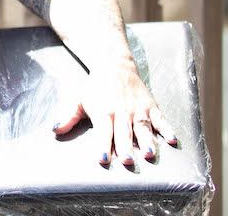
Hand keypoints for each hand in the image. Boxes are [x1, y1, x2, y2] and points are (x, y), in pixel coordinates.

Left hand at [52, 61, 178, 167]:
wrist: (114, 65)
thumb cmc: (95, 87)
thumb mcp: (78, 99)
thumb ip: (68, 116)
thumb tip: (54, 130)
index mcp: (104, 111)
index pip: (103, 131)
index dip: (103, 145)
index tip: (103, 159)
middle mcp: (122, 111)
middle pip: (124, 132)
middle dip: (125, 147)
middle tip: (128, 162)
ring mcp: (138, 109)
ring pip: (143, 127)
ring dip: (147, 140)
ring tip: (150, 154)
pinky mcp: (151, 106)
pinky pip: (161, 118)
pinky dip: (167, 129)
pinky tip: (173, 140)